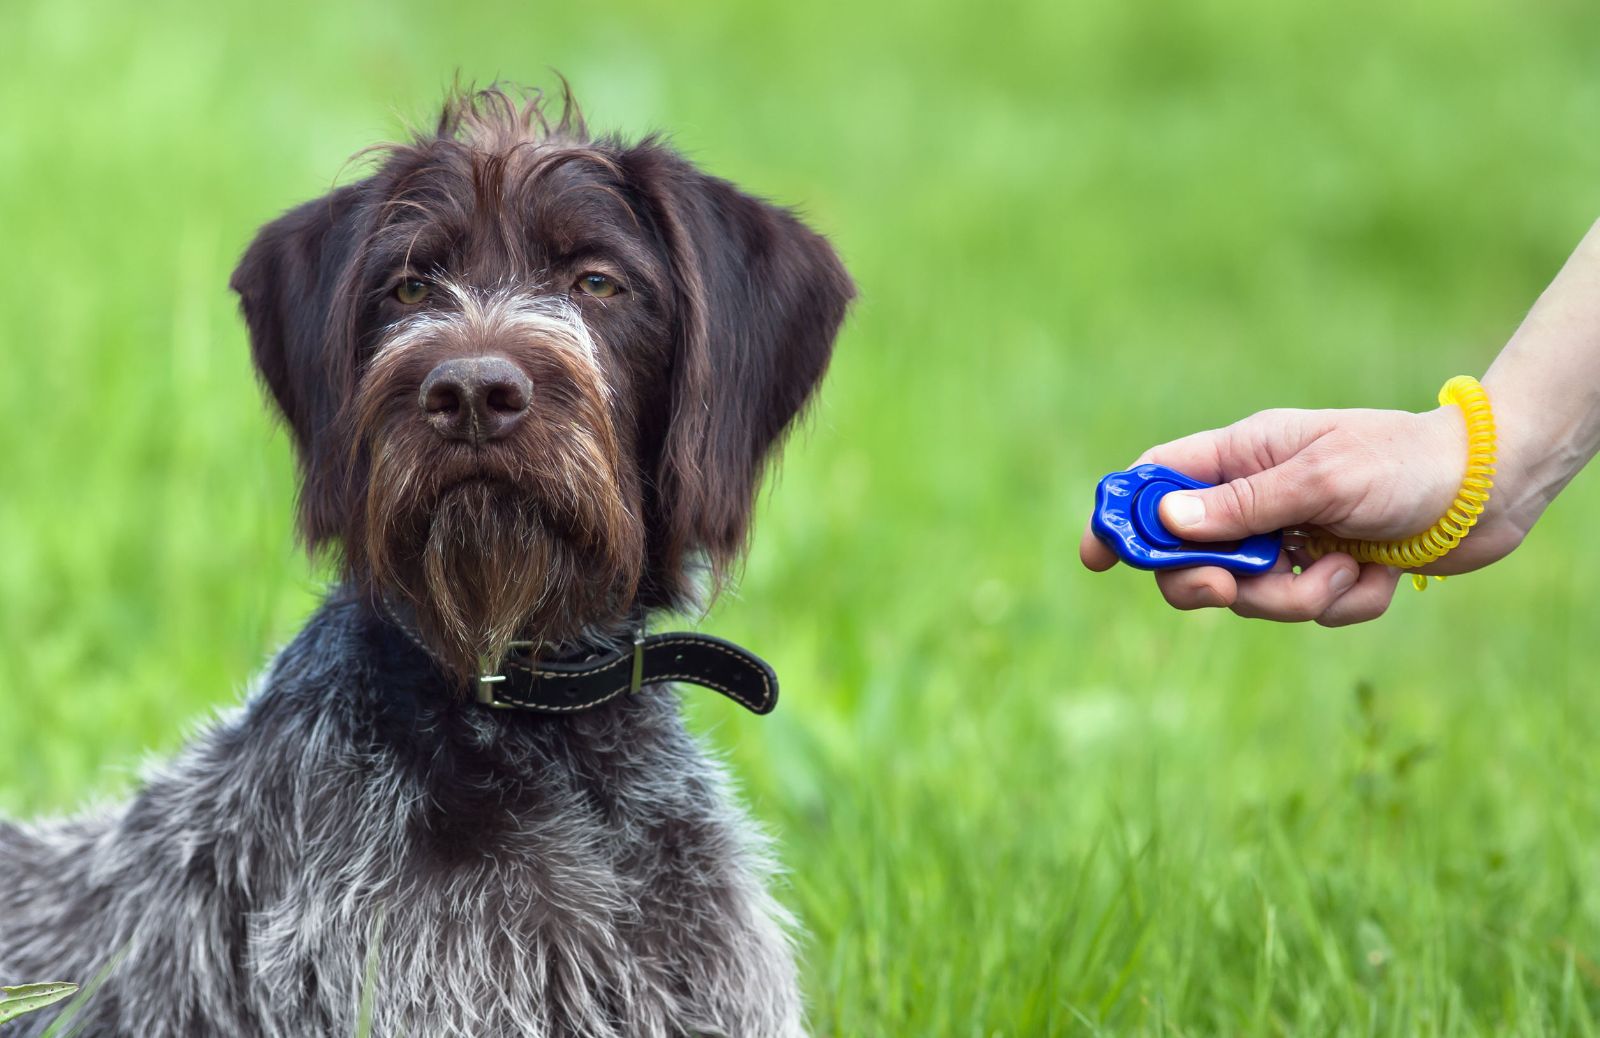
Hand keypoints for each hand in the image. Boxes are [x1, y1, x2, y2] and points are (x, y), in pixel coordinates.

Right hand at [1079, 405, 1528, 625]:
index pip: (1157, 481)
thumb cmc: (1405, 464)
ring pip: (1253, 595)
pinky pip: (1309, 610)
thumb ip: (1243, 504)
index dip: (1121, 516)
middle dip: (1207, 581)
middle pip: (1190, 554)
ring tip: (1345, 570)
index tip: (1096, 555)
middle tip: (1227, 587)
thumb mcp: (1320, 479)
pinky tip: (1377, 574)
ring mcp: (1293, 538)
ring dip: (1298, 597)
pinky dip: (1343, 602)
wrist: (1491, 491)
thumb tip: (1166, 520)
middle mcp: (1260, 498)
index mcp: (1244, 455)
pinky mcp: (1329, 573)